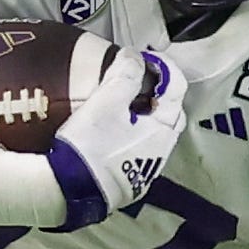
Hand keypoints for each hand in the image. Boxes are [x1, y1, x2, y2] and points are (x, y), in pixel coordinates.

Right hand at [44, 48, 186, 228]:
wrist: (70, 190)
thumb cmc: (91, 144)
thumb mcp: (107, 102)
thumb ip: (126, 75)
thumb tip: (136, 57)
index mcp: (162, 129)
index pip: (177, 89)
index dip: (164, 68)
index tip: (146, 58)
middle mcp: (162, 152)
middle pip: (171, 115)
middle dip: (161, 94)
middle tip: (140, 80)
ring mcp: (148, 170)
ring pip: (156, 135)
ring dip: (147, 117)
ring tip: (125, 105)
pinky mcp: (132, 183)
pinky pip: (141, 152)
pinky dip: (135, 136)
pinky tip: (116, 133)